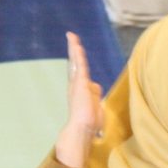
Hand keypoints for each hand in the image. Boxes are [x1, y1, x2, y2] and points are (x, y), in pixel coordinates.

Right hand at [55, 32, 104, 167]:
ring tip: (71, 36)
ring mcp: (77, 84)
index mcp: (79, 92)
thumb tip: (96, 86)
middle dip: (73, 51)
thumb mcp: (95, 107)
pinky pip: (79, 65)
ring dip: (74, 48)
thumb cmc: (89, 124)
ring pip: (76, 62)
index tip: (77, 52)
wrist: (81, 131)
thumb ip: (95, 95)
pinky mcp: (80, 84)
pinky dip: (78, 54)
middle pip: (74, 65)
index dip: (77, 62)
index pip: (78, 73)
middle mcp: (75, 86)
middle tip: (71, 38)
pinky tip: (76, 45)